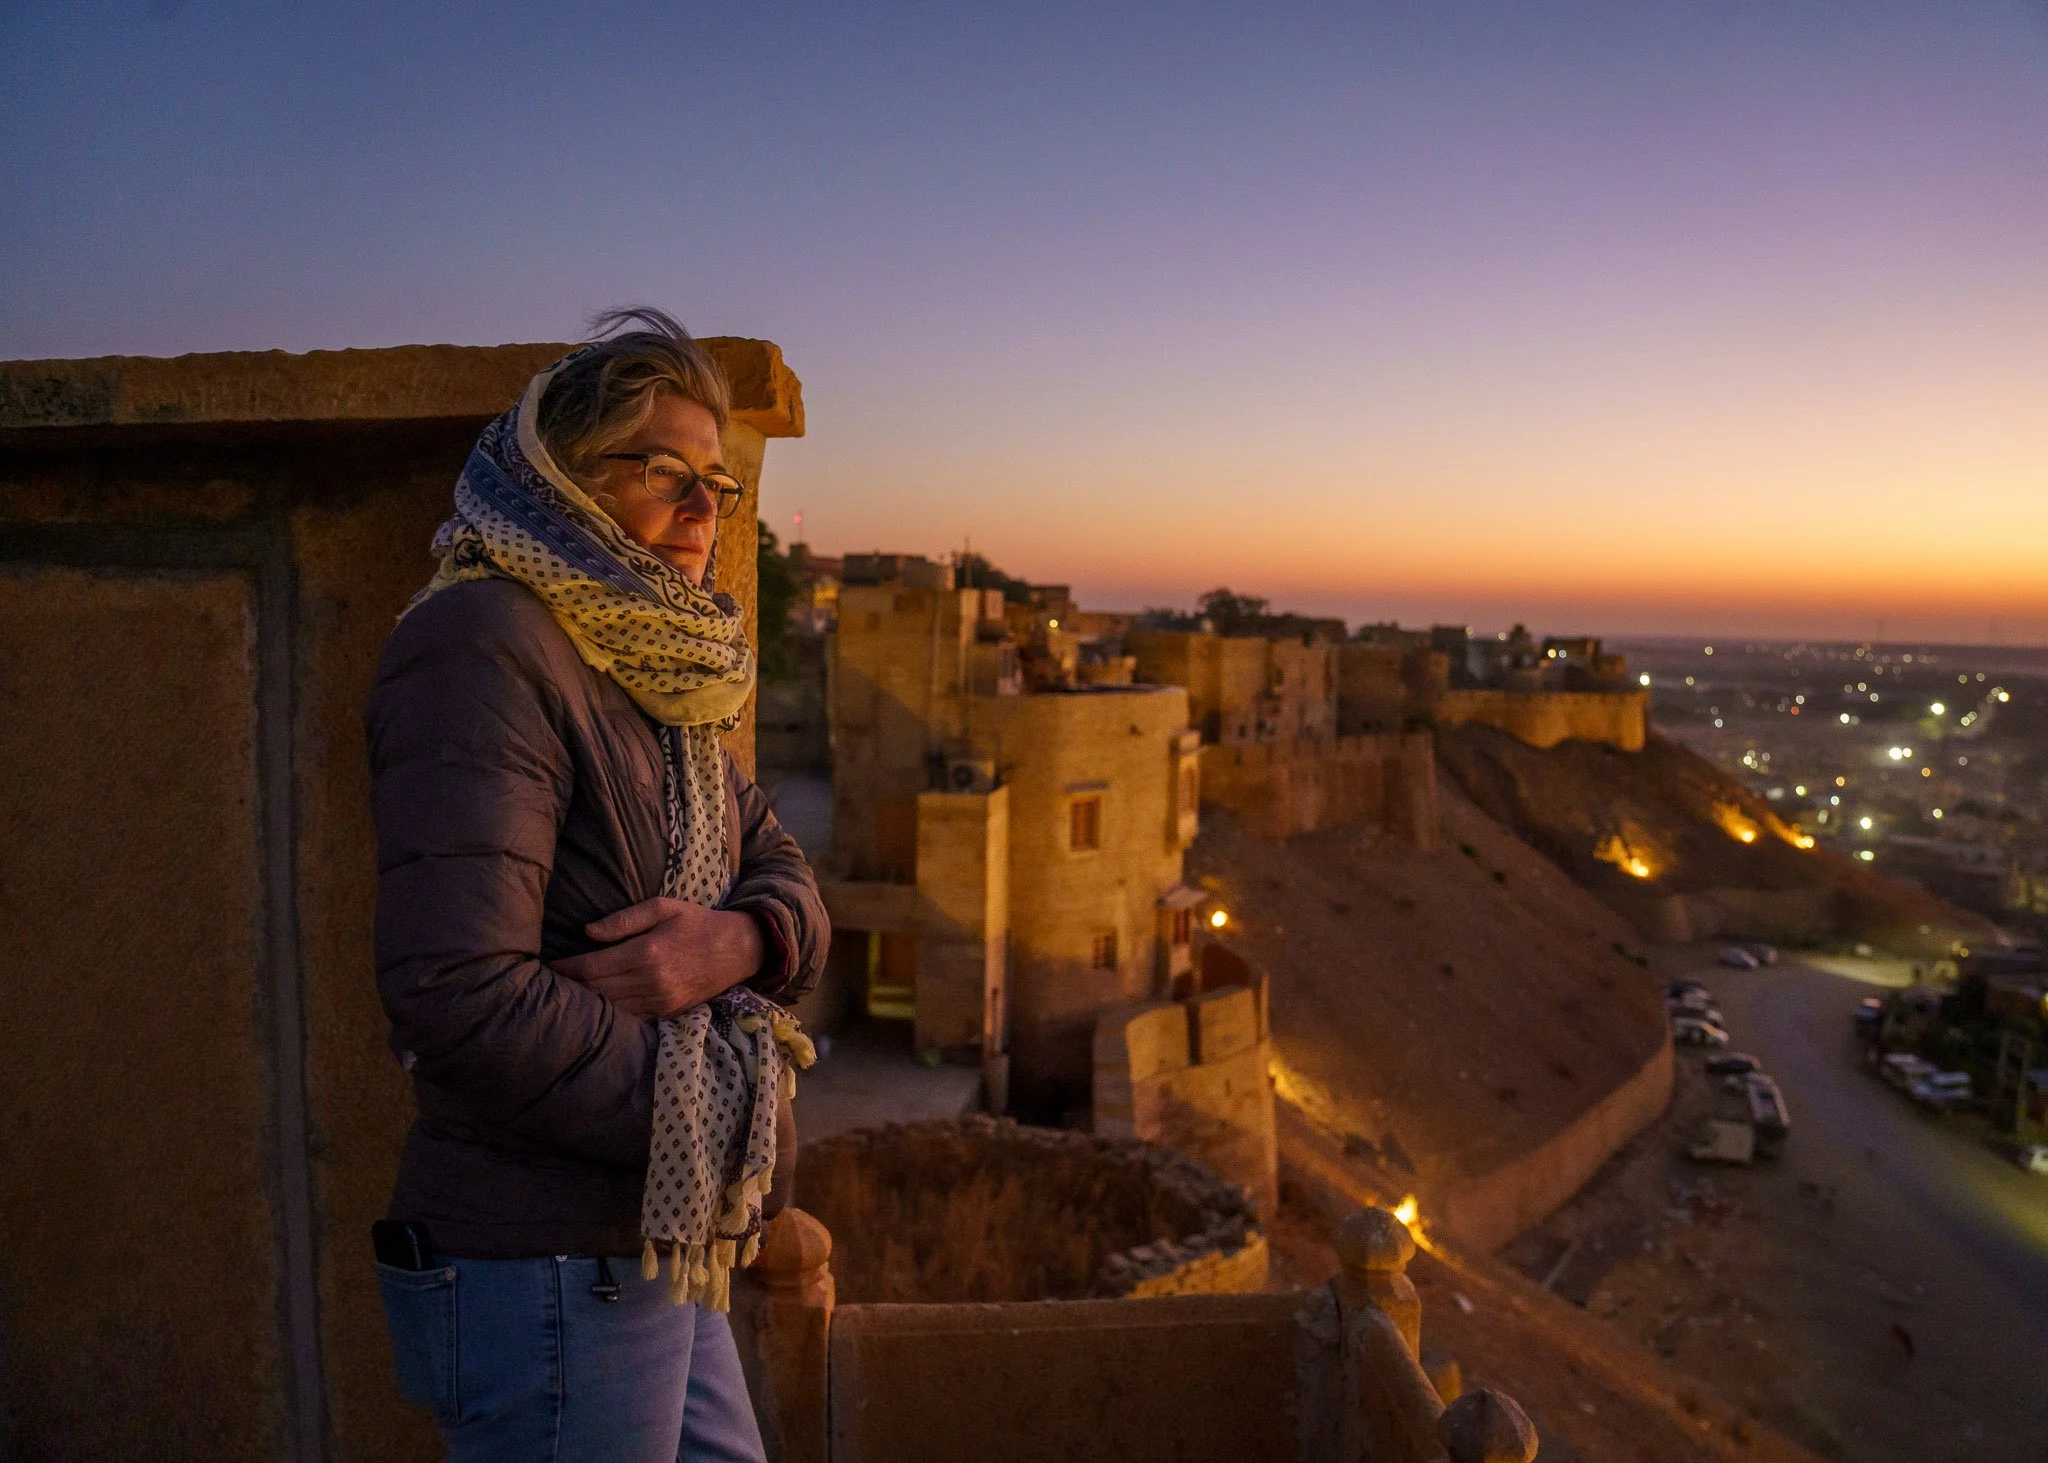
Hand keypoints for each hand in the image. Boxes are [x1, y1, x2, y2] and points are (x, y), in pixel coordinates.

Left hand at [554, 897, 763, 1018]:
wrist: (737, 950)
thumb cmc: (696, 923)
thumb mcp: (663, 907)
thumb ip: (624, 920)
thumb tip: (588, 933)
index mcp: (644, 953)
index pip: (591, 966)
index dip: (566, 968)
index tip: (547, 966)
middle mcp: (649, 981)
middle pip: (595, 989)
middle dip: (570, 987)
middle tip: (547, 983)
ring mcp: (659, 1001)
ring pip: (609, 1008)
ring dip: (586, 1003)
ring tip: (565, 998)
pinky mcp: (667, 1013)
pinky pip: (630, 1018)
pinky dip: (609, 1014)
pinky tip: (595, 1008)